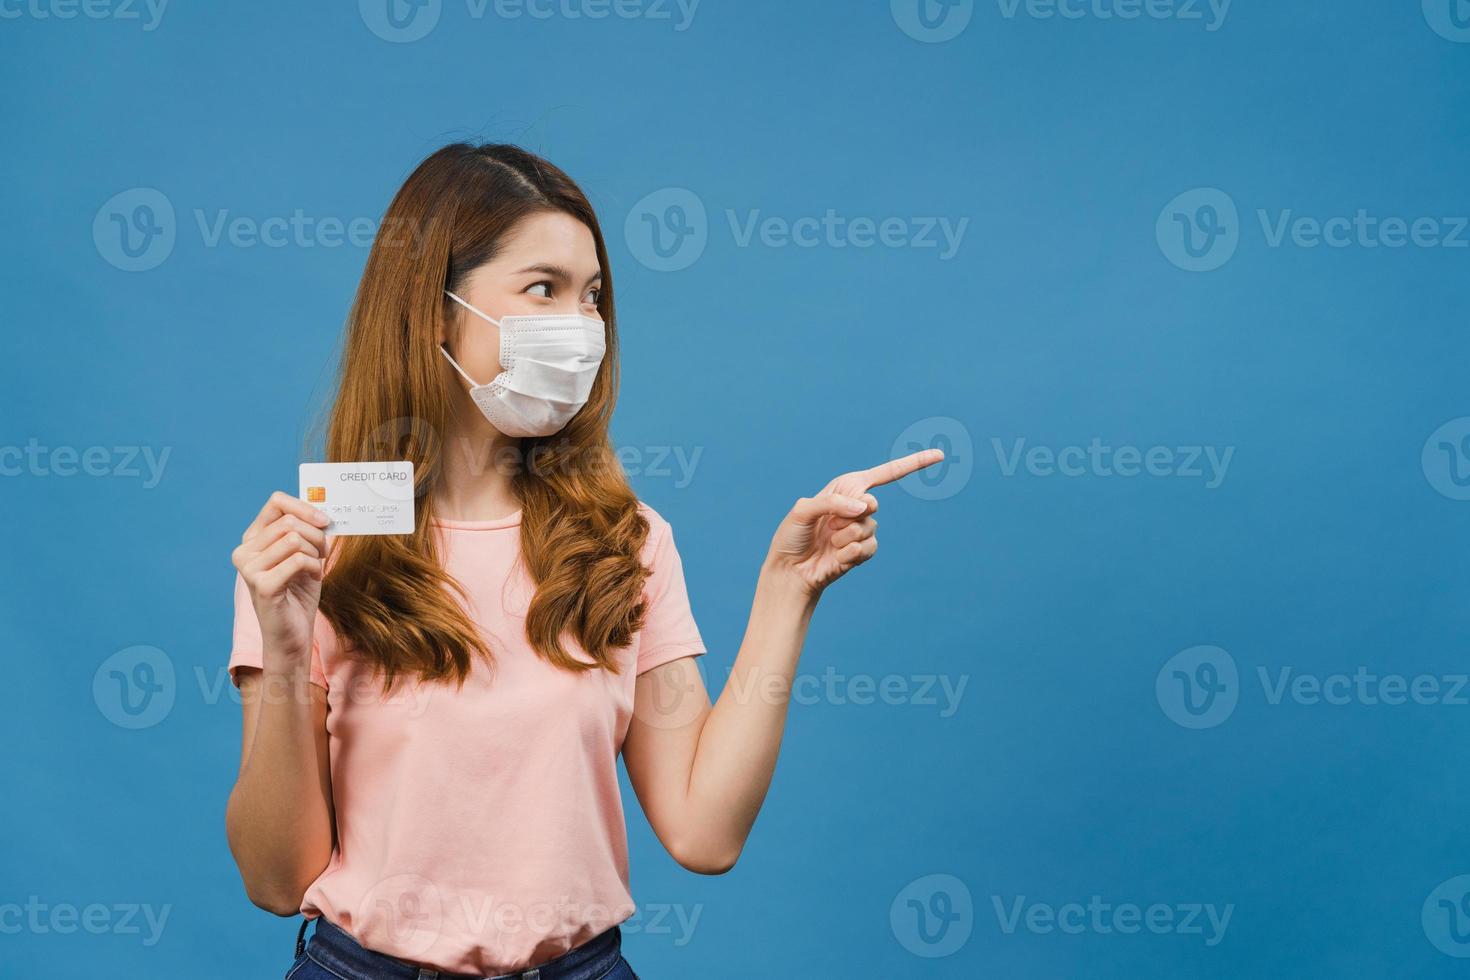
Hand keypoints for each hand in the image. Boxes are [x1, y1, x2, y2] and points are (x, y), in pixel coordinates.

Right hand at [232, 491, 331, 664]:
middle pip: (290, 522)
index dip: (305, 507)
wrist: (293, 633)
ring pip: (294, 539)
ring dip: (316, 552)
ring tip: (316, 567)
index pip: (276, 502)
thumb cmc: (299, 591)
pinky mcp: (262, 586)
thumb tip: (323, 510)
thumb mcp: (304, 553)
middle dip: (317, 535)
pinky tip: (313, 578)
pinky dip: (314, 567)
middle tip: (323, 553)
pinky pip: (298, 560)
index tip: (325, 521)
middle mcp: (244, 551)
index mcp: (252, 539)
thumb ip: (306, 530)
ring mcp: (249, 569)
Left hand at [766, 448, 944, 597]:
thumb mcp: (803, 511)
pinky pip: (868, 548)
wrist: (791, 571)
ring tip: (828, 542)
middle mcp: (857, 506)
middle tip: (827, 524)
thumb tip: (865, 508)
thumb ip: (832, 503)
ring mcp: (861, 529)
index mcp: (845, 488)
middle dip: (846, 514)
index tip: (939, 455)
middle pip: (871, 504)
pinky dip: (849, 553)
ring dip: (843, 537)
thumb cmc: (792, 537)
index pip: (885, 474)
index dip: (913, 464)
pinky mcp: (863, 551)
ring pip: (868, 528)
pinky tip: (835, 557)